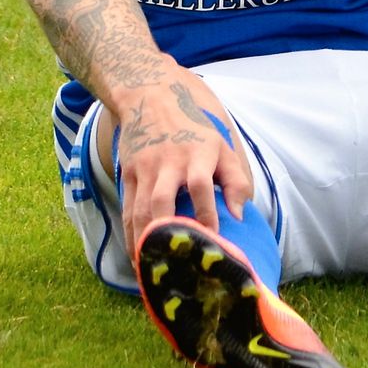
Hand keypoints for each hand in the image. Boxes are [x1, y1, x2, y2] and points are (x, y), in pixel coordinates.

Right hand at [114, 69, 254, 255]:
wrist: (152, 98)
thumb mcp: (222, 147)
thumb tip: (239, 216)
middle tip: (176, 262)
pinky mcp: (128, 174)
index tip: (212, 239)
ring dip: (146, 240)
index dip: (206, 213)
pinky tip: (138, 256)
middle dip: (168, 232)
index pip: (201, 185)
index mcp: (198, 154)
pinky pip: (128, 209)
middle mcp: (169, 162)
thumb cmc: (196, 130)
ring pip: (141, 209)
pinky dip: (132, 234)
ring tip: (154, 269)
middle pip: (162, 200)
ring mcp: (145, 169)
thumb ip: (236, 181)